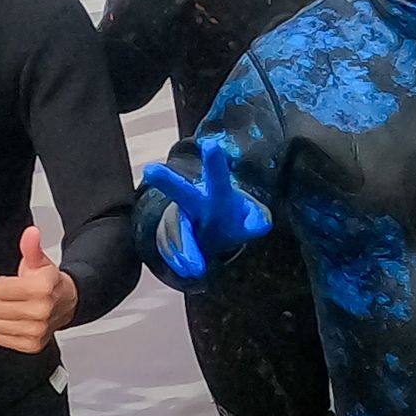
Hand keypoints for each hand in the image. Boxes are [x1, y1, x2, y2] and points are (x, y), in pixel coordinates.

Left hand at [0, 224, 77, 353]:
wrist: (66, 304)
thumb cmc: (48, 283)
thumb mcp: (38, 262)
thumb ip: (31, 247)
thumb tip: (31, 233)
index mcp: (42, 288)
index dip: (4, 285)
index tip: (17, 285)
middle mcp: (41, 312)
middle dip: (0, 301)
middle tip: (15, 299)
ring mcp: (37, 331)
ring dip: (1, 317)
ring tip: (15, 311)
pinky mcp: (31, 345)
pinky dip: (4, 331)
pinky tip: (16, 323)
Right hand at [140, 136, 272, 288]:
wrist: (213, 229)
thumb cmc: (235, 218)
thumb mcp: (253, 219)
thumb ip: (258, 220)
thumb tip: (263, 224)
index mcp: (218, 192)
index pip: (218, 177)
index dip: (214, 162)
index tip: (211, 145)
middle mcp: (194, 200)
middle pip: (181, 190)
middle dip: (167, 180)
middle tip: (151, 170)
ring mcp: (180, 218)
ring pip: (177, 229)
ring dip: (185, 248)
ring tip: (196, 269)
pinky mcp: (170, 237)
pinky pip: (170, 248)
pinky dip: (178, 259)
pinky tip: (187, 270)